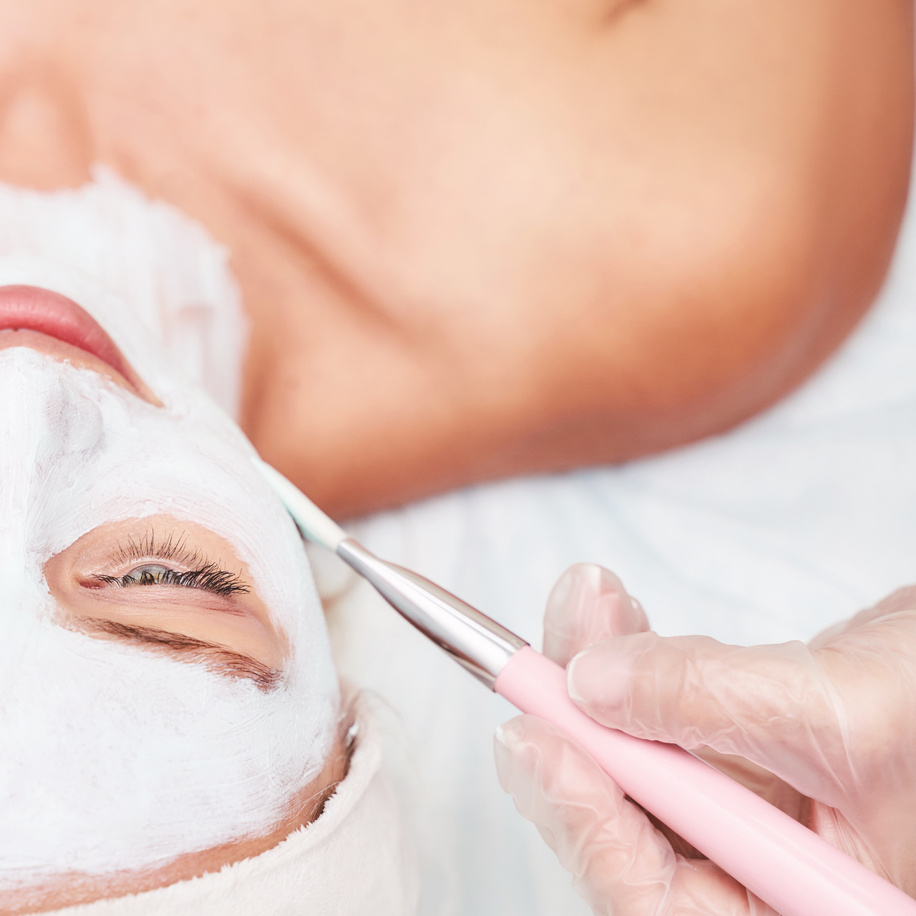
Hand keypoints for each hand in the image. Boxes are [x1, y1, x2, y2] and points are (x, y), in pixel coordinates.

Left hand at [494, 564, 915, 913]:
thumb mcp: (838, 713)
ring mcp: (745, 818)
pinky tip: (614, 619)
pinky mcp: (735, 757)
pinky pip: (663, 720)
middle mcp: (760, 879)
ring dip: (597, 682)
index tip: (532, 741)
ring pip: (638, 763)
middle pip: (634, 831)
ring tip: (588, 605)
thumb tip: (591, 683)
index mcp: (796, 909)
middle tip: (537, 668)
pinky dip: (633, 666)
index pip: (663, 904)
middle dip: (581, 737)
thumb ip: (712, 700)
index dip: (589, 828)